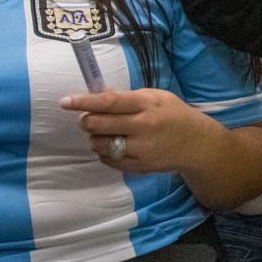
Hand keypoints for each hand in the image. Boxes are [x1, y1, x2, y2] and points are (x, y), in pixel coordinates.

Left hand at [60, 87, 219, 176]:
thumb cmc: (173, 115)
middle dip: (86, 121)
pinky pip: (109, 160)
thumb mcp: (156, 97)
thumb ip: (128, 97)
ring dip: (94, 138)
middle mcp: (143, 126)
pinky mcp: (140, 166)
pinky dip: (104, 153)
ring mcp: (142, 149)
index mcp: (147, 104)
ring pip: (100, 144)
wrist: (197, 144)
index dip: (84, 102)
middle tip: (87, 119)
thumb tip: (98, 95)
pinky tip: (112, 147)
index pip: (108, 102)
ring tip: (103, 134)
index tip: (65, 102)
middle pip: (99, 124)